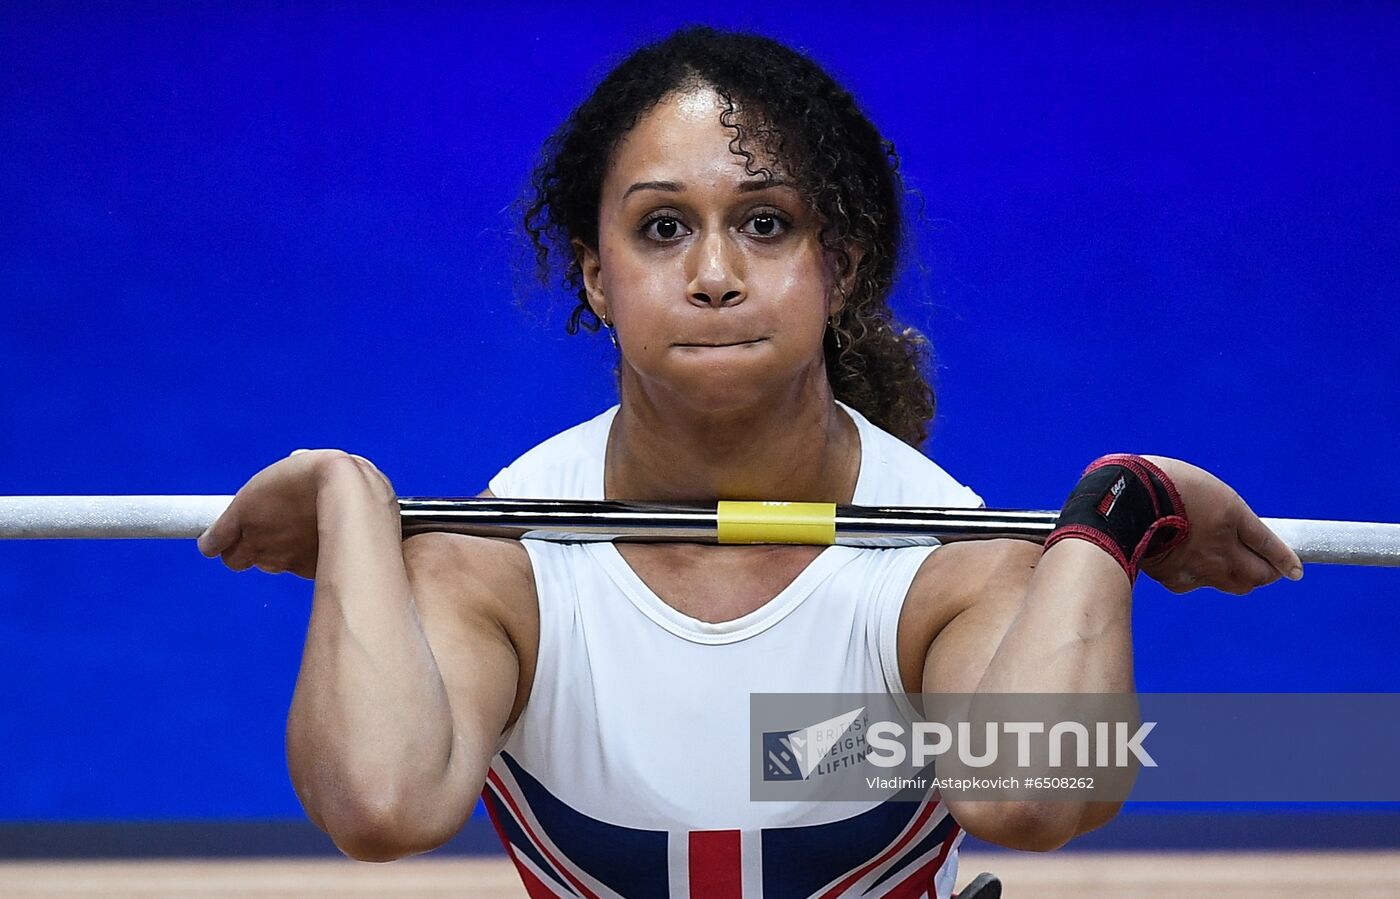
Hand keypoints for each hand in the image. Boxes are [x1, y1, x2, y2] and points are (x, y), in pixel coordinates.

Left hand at [197, 449, 394, 578]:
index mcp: (242, 513)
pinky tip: (320, 541)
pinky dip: (305, 557)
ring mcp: (281, 558)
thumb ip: (284, 476)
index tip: (218, 539)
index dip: (217, 541)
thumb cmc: (319, 473)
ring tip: (298, 532)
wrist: (350, 495)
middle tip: (262, 533)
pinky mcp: (305, 569)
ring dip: (276, 553)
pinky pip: (297, 567)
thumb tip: (296, 460)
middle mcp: (256, 540)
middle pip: (236, 560)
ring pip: (268, 564)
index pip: (213, 543)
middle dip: (244, 550)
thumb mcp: (292, 464)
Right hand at [1138, 455, 1302, 593]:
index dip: (1284, 559)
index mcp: (1231, 518)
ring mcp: (1201, 569)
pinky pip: (1197, 583)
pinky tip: (1183, 558)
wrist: (1122, 504)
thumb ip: (1229, 514)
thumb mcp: (1206, 488)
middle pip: (1258, 577)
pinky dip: (1198, 575)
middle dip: (1265, 572)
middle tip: (1262, 565)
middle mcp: (1222, 549)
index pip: (1269, 546)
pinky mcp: (1178, 580)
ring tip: (1224, 563)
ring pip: (1232, 584)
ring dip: (1236, 577)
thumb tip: (1249, 539)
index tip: (1294, 570)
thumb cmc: (1162, 484)